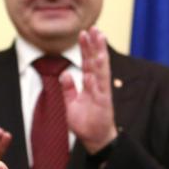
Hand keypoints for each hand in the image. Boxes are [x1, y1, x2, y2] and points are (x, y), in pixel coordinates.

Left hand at [60, 28, 117, 153]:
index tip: (83, 33)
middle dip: (94, 44)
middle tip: (93, 28)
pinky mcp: (104, 100)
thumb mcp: (71, 104)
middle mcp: (97, 84)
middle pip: (95, 61)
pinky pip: (101, 85)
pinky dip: (98, 73)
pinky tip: (98, 60)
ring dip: (100, 52)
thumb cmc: (85, 123)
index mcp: (89, 84)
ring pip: (101, 68)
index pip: (87, 62)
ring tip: (99, 37)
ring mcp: (101, 91)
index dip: (85, 48)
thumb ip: (68, 89)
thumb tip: (64, 74)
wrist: (94, 139)